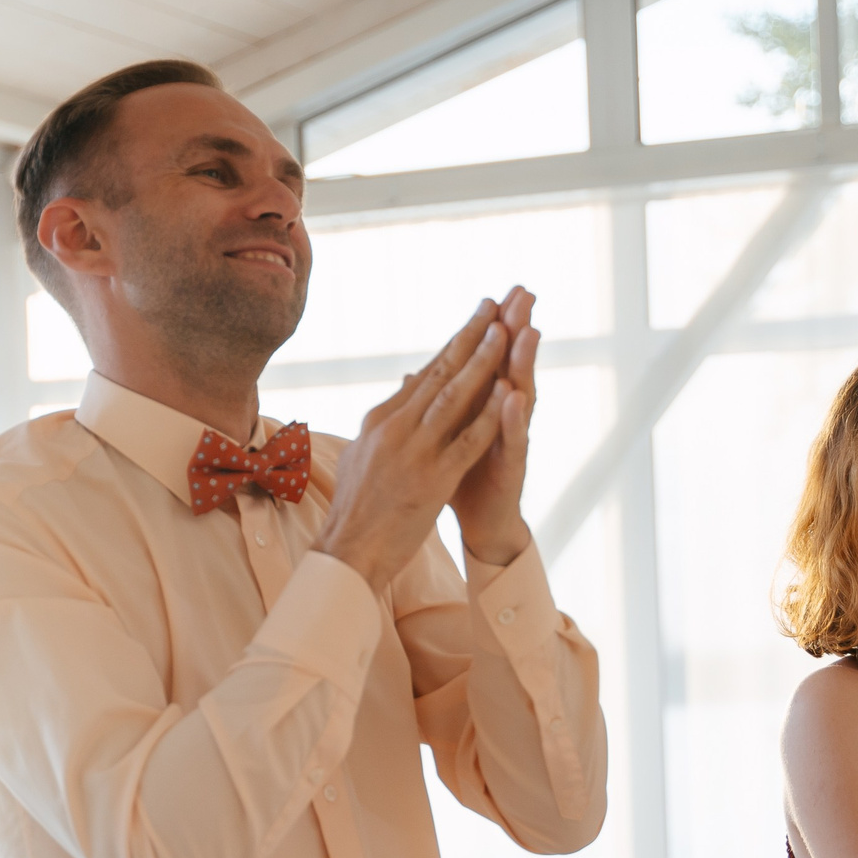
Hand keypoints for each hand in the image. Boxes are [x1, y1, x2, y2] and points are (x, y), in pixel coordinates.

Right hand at [316, 299, 513, 591]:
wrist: (348, 551)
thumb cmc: (355, 508)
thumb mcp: (361, 454)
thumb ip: (384, 422)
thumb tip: (403, 389)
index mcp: (380, 420)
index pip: (426, 373)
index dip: (455, 343)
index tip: (479, 317)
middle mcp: (395, 428)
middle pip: (441, 373)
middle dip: (471, 337)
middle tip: (496, 306)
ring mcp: (414, 453)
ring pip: (454, 397)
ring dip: (482, 362)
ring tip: (506, 331)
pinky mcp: (433, 479)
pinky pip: (468, 440)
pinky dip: (489, 415)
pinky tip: (509, 393)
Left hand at [449, 284, 539, 566]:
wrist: (482, 524)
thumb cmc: (463, 478)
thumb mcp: (443, 436)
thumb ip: (437, 404)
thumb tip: (416, 375)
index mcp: (481, 406)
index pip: (485, 358)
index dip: (488, 328)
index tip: (492, 294)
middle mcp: (501, 416)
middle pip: (508, 365)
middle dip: (515, 328)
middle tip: (523, 292)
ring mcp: (509, 440)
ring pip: (519, 394)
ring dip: (523, 362)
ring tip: (527, 329)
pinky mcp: (511, 467)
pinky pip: (513, 439)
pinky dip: (512, 417)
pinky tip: (514, 395)